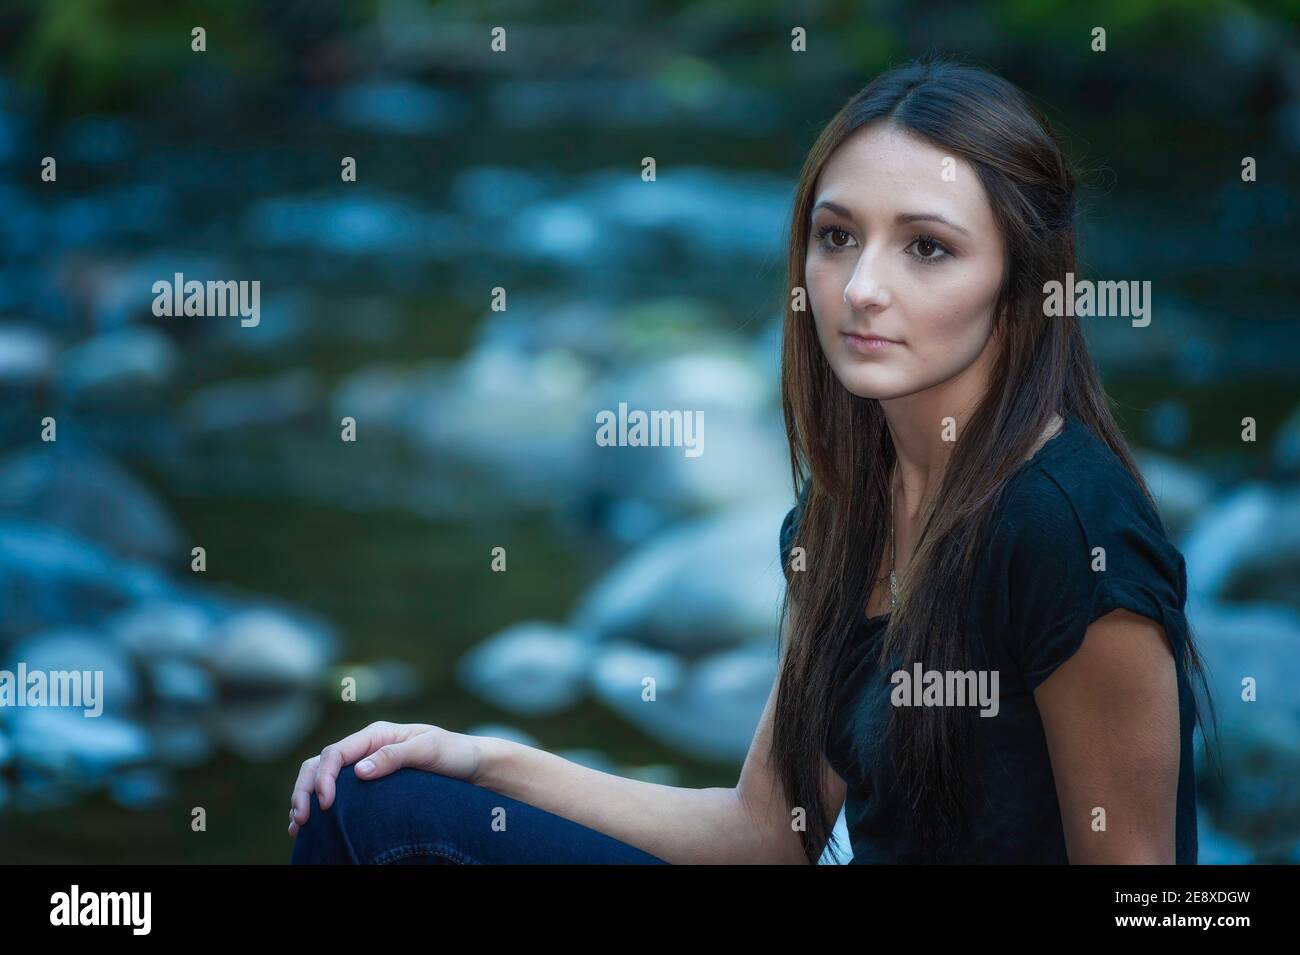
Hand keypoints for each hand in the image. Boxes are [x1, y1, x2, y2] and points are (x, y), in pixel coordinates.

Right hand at [288, 721, 483, 837]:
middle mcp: (366, 747)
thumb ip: (395, 756)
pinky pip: (335, 790)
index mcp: (377, 734)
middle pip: (321, 763)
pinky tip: (310, 826)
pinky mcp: (367, 782)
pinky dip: (318, 805)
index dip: (324, 778)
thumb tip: (360, 771)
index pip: (336, 752)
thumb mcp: (430, 749)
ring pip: (322, 776)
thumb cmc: (453, 753)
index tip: (326, 805)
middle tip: (301, 819)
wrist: (471, 764)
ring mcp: (365, 763)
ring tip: (298, 825)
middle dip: (305, 789)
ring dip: (305, 797)